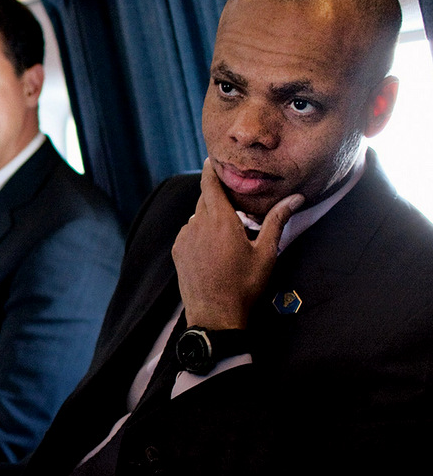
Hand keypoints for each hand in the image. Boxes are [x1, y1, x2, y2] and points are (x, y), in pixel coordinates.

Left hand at [172, 160, 302, 329]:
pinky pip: (189, 233)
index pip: (210, 184)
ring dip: (210, 218)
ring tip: (229, 233)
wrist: (216, 316)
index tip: (213, 159)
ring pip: (197, 217)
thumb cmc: (245, 285)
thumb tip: (296, 198)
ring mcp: (184, 239)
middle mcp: (197, 225)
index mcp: (219, 220)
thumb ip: (278, 220)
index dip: (211, 169)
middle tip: (235, 201)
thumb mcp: (266, 252)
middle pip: (205, 199)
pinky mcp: (177, 252)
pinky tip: (214, 249)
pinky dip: (200, 233)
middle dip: (218, 197)